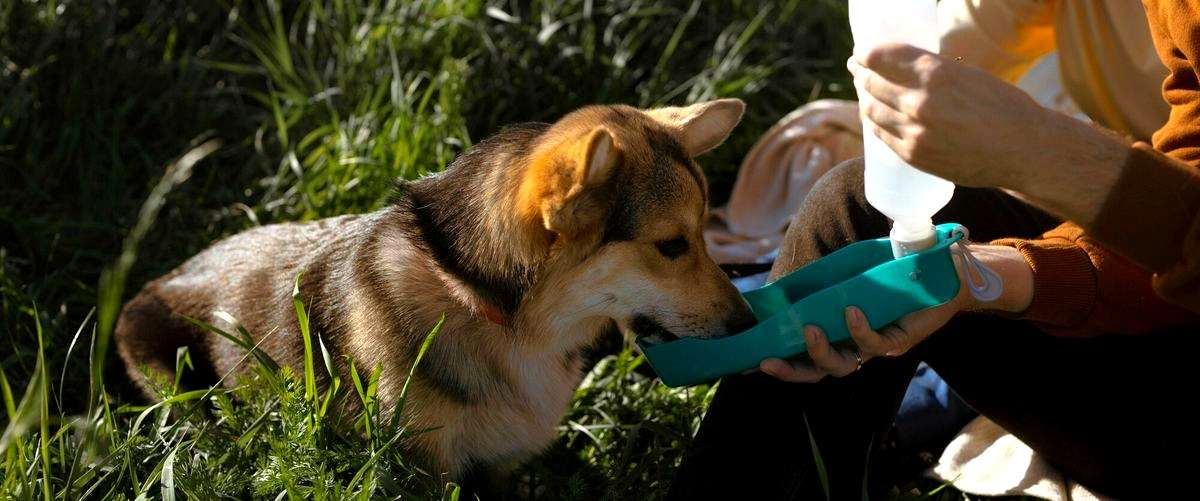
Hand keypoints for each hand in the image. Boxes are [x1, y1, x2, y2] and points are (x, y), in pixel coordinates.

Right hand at [760, 245, 1032, 382]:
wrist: (941, 269)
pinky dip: (859, 329)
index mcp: (836, 334)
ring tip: (810, 331)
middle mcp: (852, 345)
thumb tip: (785, 268)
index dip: (777, 363)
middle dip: (789, 370)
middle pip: (816, 371)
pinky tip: (851, 311)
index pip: (802, 357)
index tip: (746, 361)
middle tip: (764, 361)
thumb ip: (824, 274)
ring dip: (821, 352)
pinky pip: (876, 343)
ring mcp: (874, 345)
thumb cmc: (892, 268)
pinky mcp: (900, 339)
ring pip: (842, 365)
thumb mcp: (851, 270)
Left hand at [848, 43, 1122, 193]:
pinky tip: (873, 118)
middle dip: (861, 74)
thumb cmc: (1003, 107)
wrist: (1023, 150)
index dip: (866, 54)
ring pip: (872, 110)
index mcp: (934, 72)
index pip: (881, 57)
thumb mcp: (968, 75)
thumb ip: (933, 72)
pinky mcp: (914, 155)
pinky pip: (882, 136)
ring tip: (863, 92)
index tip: (861, 54)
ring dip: (864, 99)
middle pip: (872, 83)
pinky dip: (874, 124)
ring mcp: (914, 130)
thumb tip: (903, 68)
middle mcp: (919, 100)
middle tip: (856, 70)